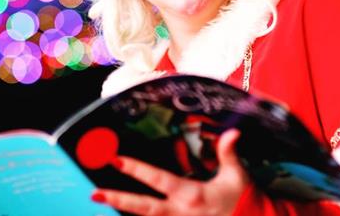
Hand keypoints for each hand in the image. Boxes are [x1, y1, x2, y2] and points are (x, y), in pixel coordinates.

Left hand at [91, 129, 248, 215]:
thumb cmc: (245, 201)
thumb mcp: (237, 176)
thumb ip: (228, 153)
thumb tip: (231, 132)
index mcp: (192, 196)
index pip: (158, 180)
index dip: (136, 169)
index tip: (116, 159)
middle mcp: (180, 214)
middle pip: (144, 208)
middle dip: (118, 200)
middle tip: (94, 193)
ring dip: (124, 212)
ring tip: (101, 202)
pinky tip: (123, 214)